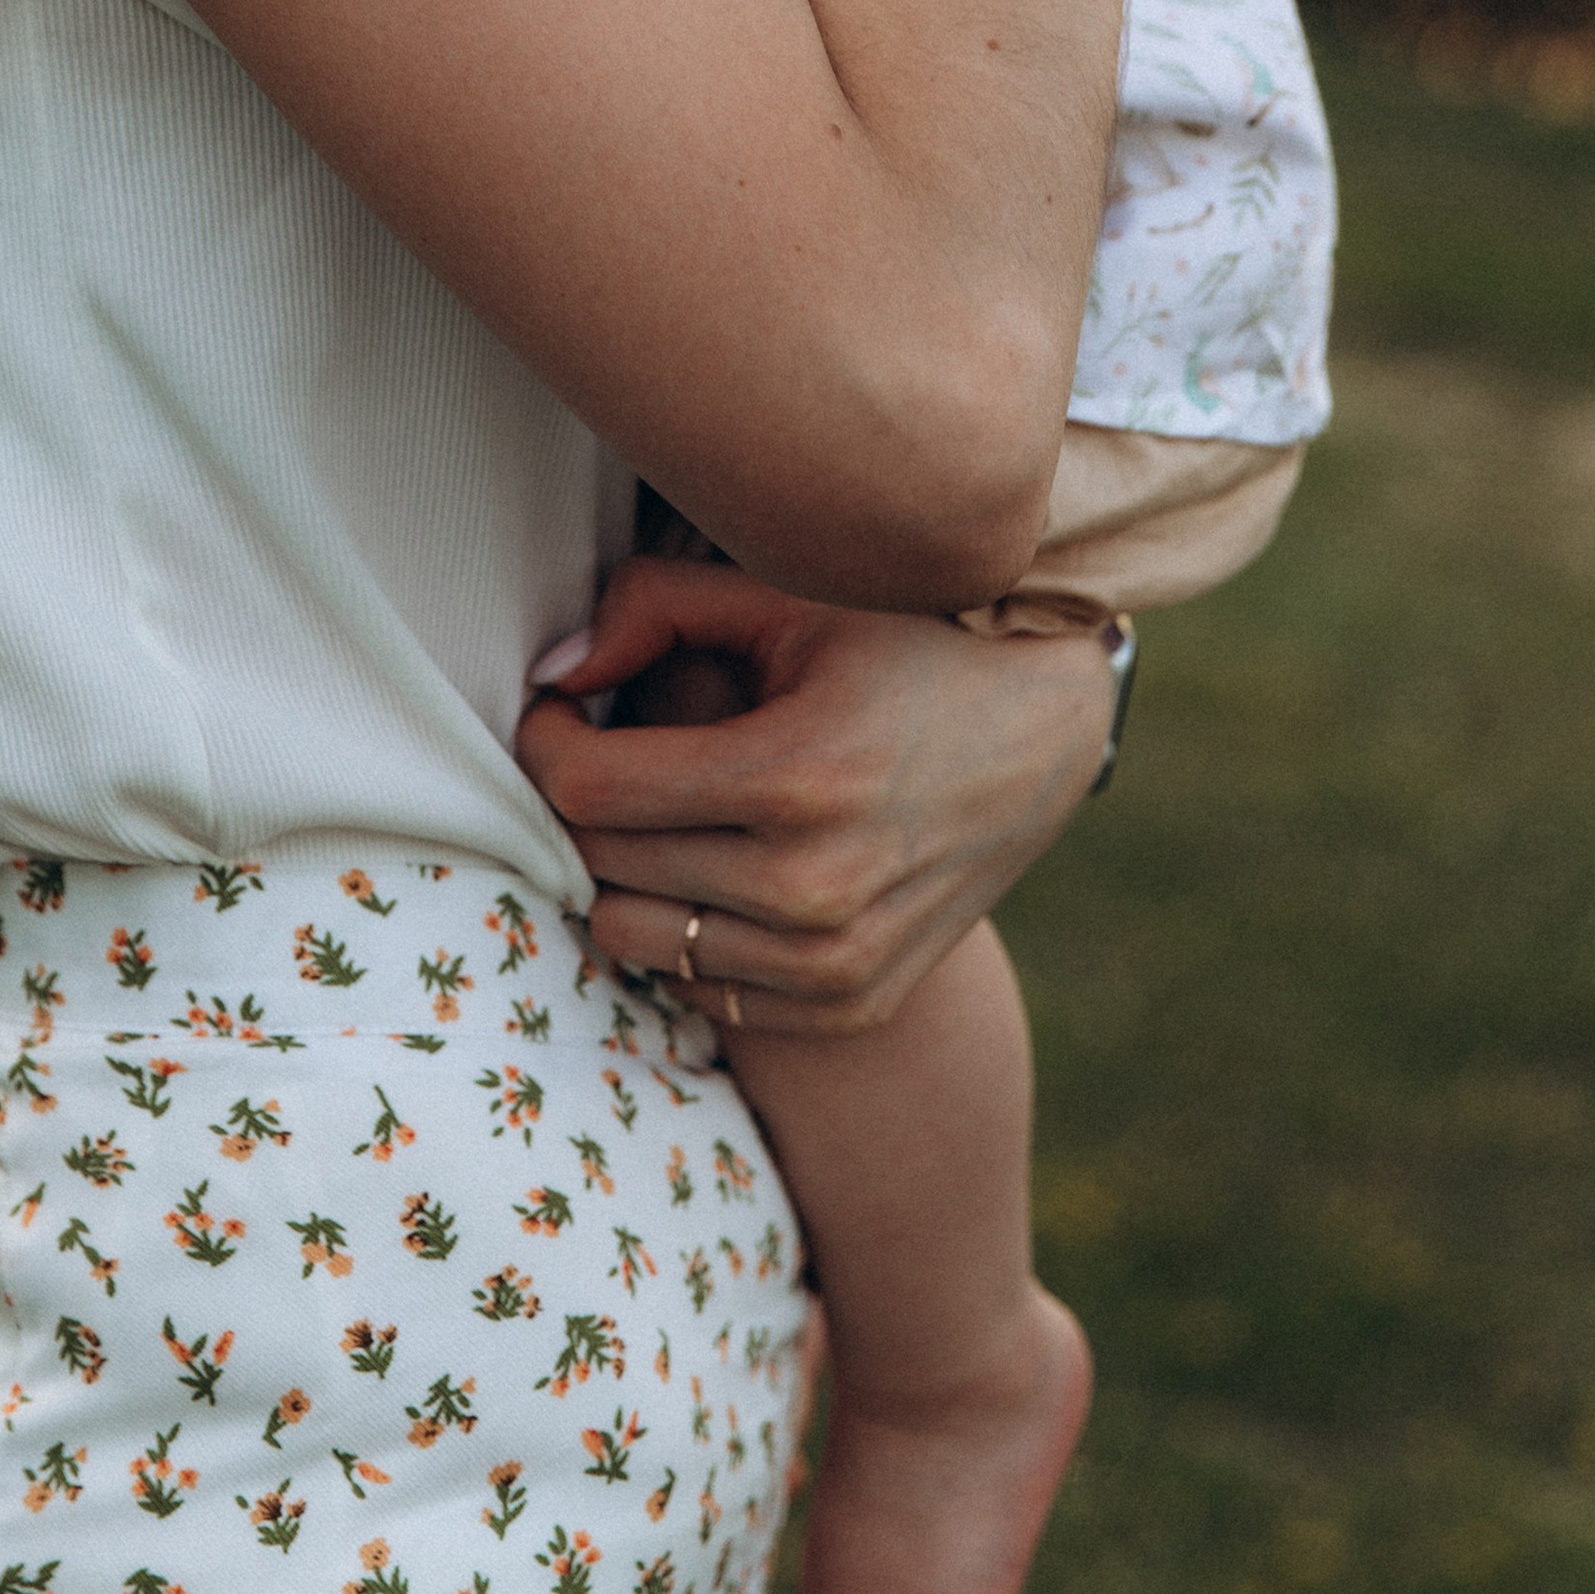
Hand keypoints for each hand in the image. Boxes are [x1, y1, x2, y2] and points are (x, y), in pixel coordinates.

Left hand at [515, 559, 1113, 1036]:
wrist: (1048, 731)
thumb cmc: (907, 639)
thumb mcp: (790, 591)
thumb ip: (653, 605)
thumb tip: (555, 673)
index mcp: (798, 777)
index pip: (590, 791)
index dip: (545, 740)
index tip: (559, 705)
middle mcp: (816, 889)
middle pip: (603, 868)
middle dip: (582, 802)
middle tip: (608, 745)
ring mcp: (837, 962)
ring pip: (635, 941)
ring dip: (628, 872)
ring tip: (664, 804)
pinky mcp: (851, 1002)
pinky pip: (699, 991)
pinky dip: (686, 930)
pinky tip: (720, 862)